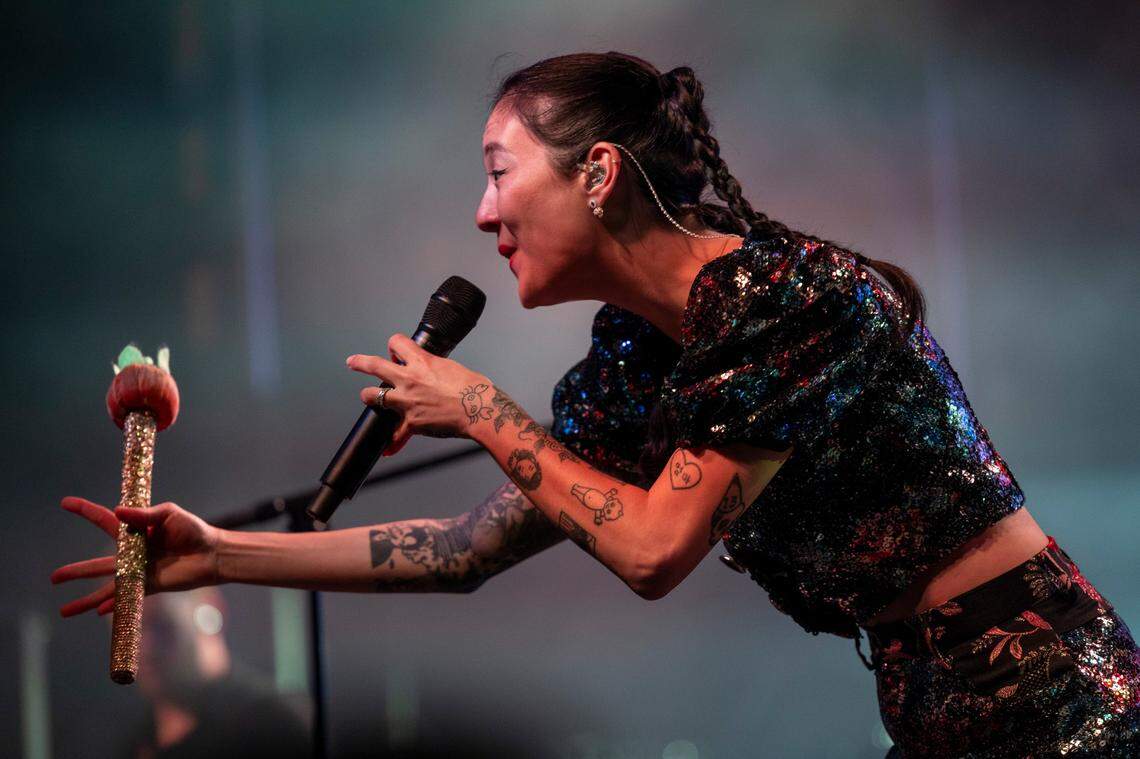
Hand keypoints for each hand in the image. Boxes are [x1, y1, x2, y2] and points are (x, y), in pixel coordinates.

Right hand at [50, 496, 221, 616]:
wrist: (212, 553)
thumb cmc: (193, 530)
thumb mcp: (169, 514)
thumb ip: (144, 515)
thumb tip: (117, 511)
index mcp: (136, 531)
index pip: (104, 520)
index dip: (85, 511)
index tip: (65, 503)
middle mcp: (133, 554)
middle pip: (98, 564)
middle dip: (76, 571)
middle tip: (53, 577)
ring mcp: (139, 572)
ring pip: (107, 586)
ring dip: (86, 598)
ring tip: (64, 611)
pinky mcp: (150, 586)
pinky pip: (127, 598)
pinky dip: (113, 606)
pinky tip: (99, 613)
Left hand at [347, 333, 493, 444]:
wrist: (481, 410)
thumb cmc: (476, 390)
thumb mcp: (453, 368)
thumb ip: (437, 368)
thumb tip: (436, 372)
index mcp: (422, 362)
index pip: (397, 343)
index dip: (394, 345)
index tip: (394, 350)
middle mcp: (410, 379)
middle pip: (375, 366)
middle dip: (361, 363)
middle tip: (352, 362)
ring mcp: (407, 402)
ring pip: (374, 396)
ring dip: (368, 396)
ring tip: (366, 396)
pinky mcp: (412, 422)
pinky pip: (396, 435)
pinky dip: (392, 443)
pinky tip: (388, 449)